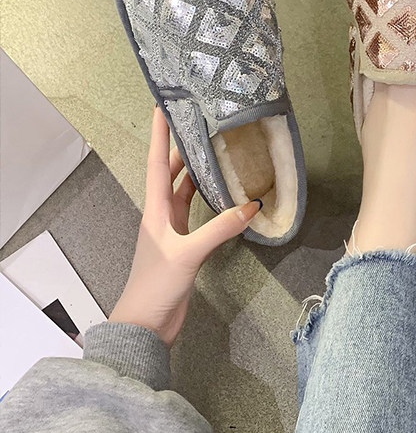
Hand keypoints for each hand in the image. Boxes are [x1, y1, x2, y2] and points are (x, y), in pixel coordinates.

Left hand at [109, 107, 261, 346]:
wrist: (145, 324)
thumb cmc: (157, 284)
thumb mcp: (189, 254)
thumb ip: (220, 229)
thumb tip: (252, 205)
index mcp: (155, 210)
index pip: (157, 164)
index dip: (159, 136)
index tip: (162, 108)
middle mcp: (161, 215)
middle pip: (170, 174)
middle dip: (181, 149)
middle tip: (199, 125)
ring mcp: (172, 231)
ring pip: (184, 192)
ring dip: (195, 173)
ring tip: (214, 152)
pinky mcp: (184, 246)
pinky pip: (196, 214)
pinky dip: (208, 201)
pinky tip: (223, 195)